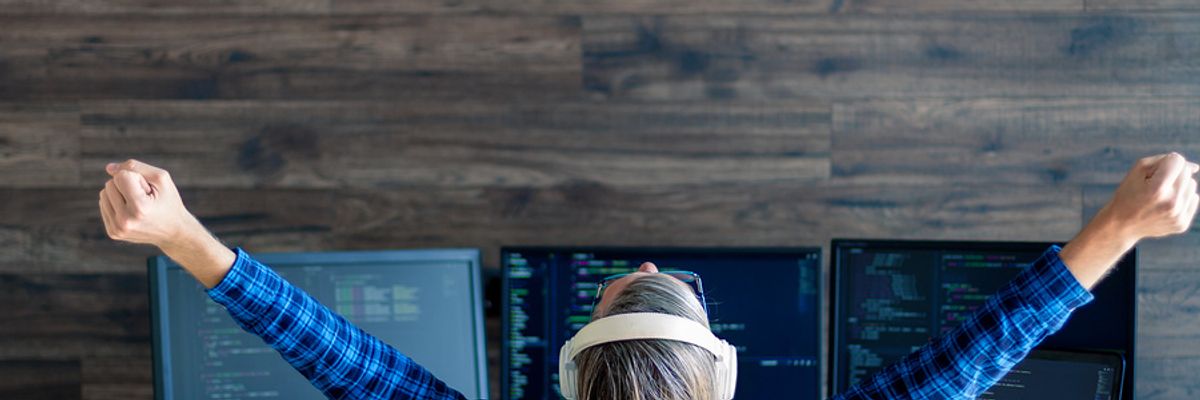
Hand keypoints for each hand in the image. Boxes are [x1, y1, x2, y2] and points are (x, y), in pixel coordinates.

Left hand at [98, 159, 233, 287]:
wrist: (174, 232)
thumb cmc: (168, 201)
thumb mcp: (161, 179)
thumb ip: (136, 167)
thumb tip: (109, 168)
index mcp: (140, 208)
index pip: (120, 176)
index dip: (137, 178)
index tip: (149, 191)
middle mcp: (125, 221)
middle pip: (109, 184)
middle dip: (127, 186)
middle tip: (144, 198)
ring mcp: (117, 229)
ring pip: (103, 194)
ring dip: (120, 194)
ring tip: (138, 205)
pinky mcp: (113, 232)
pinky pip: (103, 205)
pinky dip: (116, 204)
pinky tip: (131, 212)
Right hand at [1098, 152, 1199, 241]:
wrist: (1121, 225)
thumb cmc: (1129, 192)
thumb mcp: (1138, 170)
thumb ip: (1165, 161)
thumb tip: (1195, 167)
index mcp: (1157, 189)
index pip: (1178, 160)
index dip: (1166, 162)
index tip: (1153, 171)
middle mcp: (1170, 204)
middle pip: (1186, 172)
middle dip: (1172, 174)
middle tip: (1154, 185)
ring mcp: (1177, 216)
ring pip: (1192, 185)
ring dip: (1178, 186)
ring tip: (1160, 196)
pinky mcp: (1181, 224)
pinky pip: (1193, 199)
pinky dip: (1182, 198)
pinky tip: (1166, 205)